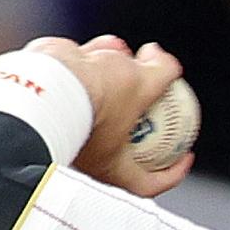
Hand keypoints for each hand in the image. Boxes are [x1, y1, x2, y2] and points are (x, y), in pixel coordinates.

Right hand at [23, 34, 193, 197]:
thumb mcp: (144, 85)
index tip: (184, 155)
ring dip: (119, 76)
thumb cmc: (96, 98)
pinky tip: (106, 47)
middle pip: (124, 134)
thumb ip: (163, 74)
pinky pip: (79, 84)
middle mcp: (85, 154)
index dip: (171, 172)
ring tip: (130, 57)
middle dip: (142, 109)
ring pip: (101, 103)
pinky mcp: (50, 102)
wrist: (44, 81)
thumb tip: (167, 66)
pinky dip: (94, 66)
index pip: (147, 182)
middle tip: (156, 93)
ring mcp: (66, 128)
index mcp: (108, 168)